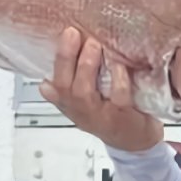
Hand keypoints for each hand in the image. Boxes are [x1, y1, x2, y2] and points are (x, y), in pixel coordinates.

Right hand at [40, 27, 162, 151]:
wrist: (137, 146)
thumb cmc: (113, 120)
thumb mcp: (85, 109)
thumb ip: (66, 94)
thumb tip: (43, 83)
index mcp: (71, 106)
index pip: (55, 82)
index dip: (56, 60)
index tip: (63, 34)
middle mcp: (82, 112)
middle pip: (65, 85)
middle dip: (66, 57)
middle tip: (73, 33)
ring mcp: (101, 116)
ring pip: (84, 92)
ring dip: (86, 67)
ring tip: (92, 45)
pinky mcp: (123, 118)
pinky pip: (118, 98)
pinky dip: (117, 80)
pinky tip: (118, 66)